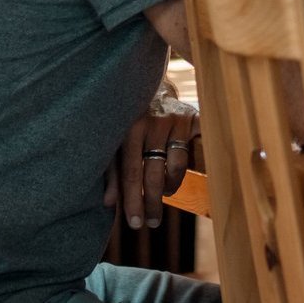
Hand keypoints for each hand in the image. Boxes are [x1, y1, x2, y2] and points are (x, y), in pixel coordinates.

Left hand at [105, 96, 198, 229]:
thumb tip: (108, 203)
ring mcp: (175, 120)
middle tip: (152, 223)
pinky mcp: (193, 118)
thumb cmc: (128, 118)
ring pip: (177, 165)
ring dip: (171, 186)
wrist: (150, 80)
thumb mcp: (114, 141)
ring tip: (165, 194)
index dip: (133, 201)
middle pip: (155, 173)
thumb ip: (111, 171)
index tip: (135, 223)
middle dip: (153, 202)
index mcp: (129, 129)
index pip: (132, 173)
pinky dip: (192, 166)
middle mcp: (153, 123)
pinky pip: (196, 150)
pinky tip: (181, 175)